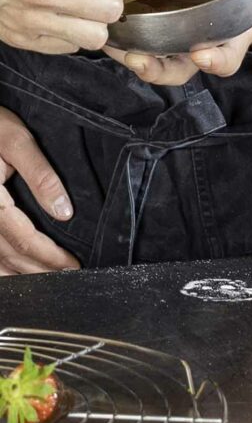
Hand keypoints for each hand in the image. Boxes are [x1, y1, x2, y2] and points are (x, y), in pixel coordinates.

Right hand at [0, 108, 78, 274]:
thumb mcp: (16, 140)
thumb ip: (40, 176)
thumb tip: (63, 213)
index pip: (22, 237)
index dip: (48, 256)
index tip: (72, 266)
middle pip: (6, 254)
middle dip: (37, 270)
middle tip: (67, 280)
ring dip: (17, 274)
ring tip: (45, 282)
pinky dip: (0, 265)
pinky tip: (15, 272)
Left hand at [106, 0, 251, 85]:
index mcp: (234, 35)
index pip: (227, 58)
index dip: (216, 59)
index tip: (203, 54)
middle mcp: (203, 41)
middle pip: (177, 69)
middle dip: (156, 68)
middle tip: (140, 59)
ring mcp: (177, 34)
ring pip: (150, 56)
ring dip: (127, 53)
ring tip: (110, 42)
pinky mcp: (155, 17)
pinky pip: (134, 32)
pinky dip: (117, 30)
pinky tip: (100, 10)